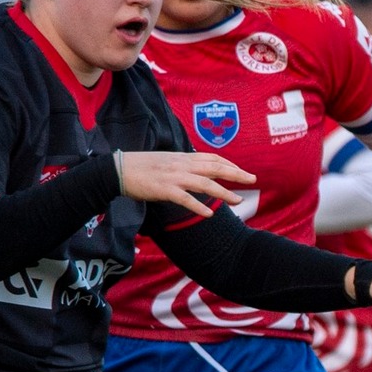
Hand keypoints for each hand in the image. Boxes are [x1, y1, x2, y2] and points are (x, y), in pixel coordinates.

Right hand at [117, 152, 251, 217]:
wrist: (118, 169)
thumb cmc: (142, 166)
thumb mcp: (167, 161)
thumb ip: (183, 165)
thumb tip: (198, 170)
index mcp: (183, 157)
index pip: (212, 158)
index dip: (230, 164)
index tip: (242, 171)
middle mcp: (182, 164)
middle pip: (215, 168)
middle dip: (236, 174)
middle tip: (253, 180)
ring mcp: (174, 177)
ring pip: (205, 183)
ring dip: (224, 192)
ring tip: (238, 200)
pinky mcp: (164, 189)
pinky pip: (185, 199)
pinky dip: (199, 206)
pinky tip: (210, 214)